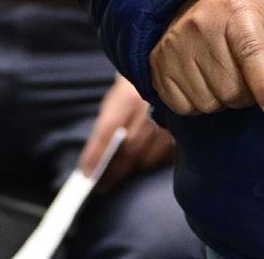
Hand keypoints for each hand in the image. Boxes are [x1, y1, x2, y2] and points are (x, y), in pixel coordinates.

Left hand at [79, 76, 173, 190]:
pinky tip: (134, 170)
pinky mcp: (178, 132)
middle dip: (112, 170)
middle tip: (99, 185)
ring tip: (113, 181)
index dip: (95, 154)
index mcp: (129, 97)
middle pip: (128, 148)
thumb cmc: (130, 93)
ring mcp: (167, 122)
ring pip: (145, 157)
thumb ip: (105, 128)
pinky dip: (145, 166)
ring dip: (128, 171)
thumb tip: (93, 160)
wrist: (161, 78)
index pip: (108, 131)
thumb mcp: (115, 102)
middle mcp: (149, 109)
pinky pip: (160, 158)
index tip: (85, 173)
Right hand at [149, 0, 263, 120]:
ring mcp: (175, 45)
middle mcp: (199, 25)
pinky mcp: (158, 63)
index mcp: (234, 10)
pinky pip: (184, 106)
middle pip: (231, 88)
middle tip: (245, 81)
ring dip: (222, 101)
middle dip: (245, 96)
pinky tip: (201, 81)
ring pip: (209, 102)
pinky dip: (198, 103)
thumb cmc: (235, 16)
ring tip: (222, 77)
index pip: (250, 53)